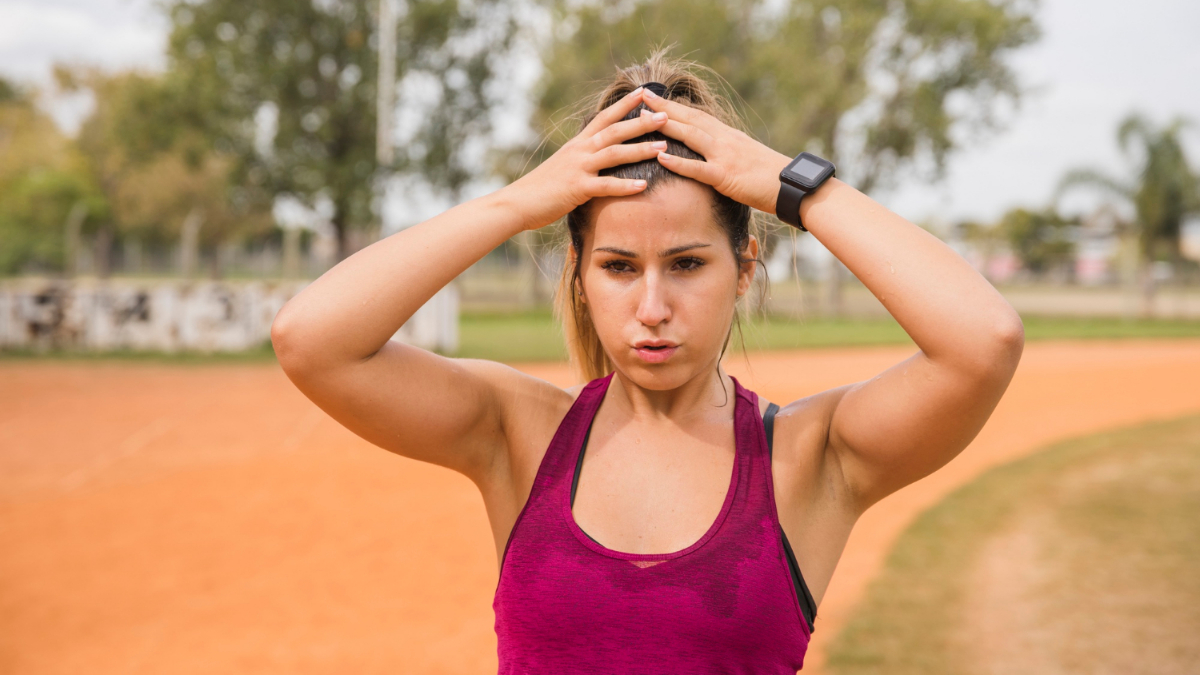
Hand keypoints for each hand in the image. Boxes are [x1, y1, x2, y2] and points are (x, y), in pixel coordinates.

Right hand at [507, 87, 668, 230]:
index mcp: (578, 144)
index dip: (624, 104)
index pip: (604, 117)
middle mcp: (579, 150)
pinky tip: (643, 186)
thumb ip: (583, 158)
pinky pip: (605, 185)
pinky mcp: (577, 188)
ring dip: (640, 149)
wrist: (518, 202)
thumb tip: (599, 155)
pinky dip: (625, 185)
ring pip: (614, 153)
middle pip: (614, 130)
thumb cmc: (543, 187)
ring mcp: (578, 168)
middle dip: (641, 122)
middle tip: (666, 115)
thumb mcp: (565, 165)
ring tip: (663, 146)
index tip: (644, 92)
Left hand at [639, 87, 791, 214]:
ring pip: (691, 136)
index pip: (696, 116)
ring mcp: (725, 156)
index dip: (675, 105)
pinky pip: (698, 168)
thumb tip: (711, 156)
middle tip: (640, 95)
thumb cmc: (771, 177)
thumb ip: (726, 154)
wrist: (793, 186)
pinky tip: (660, 157)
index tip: (655, 96)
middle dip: (664, 107)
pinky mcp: (726, 176)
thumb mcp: (745, 159)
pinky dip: (678, 162)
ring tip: (643, 118)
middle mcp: (724, 140)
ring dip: (666, 126)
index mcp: (728, 136)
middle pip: (690, 118)